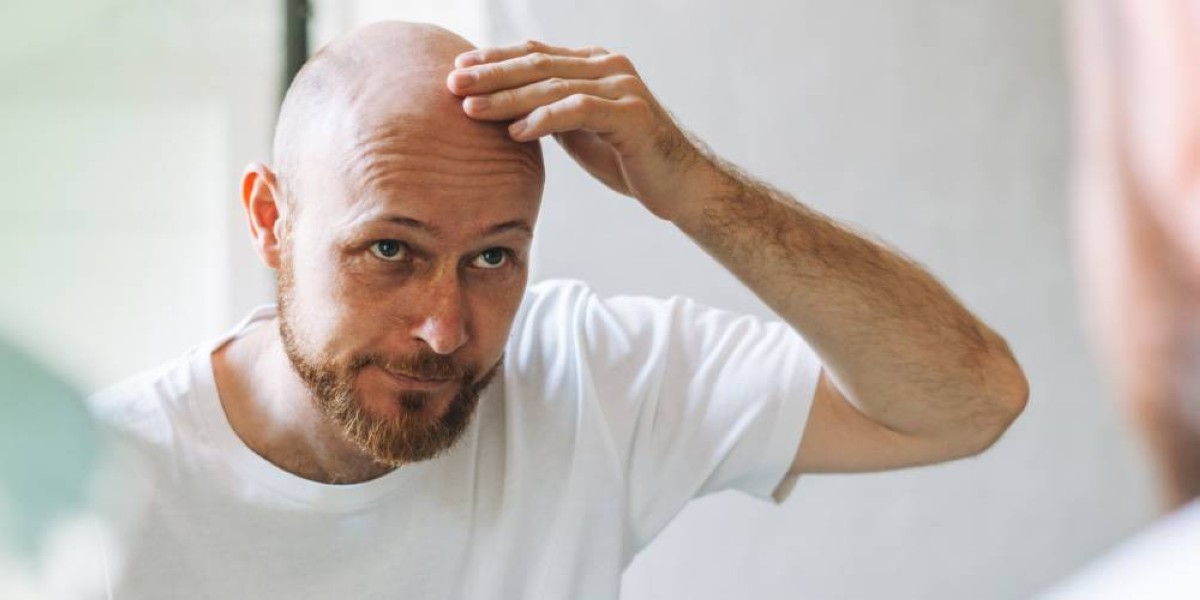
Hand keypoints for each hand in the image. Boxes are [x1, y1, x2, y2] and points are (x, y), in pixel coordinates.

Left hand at [446, 40, 714, 220]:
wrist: (681, 185)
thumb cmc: (629, 160)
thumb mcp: (581, 130)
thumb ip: (551, 111)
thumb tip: (508, 110)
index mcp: (594, 64)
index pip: (536, 53)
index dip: (495, 59)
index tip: (456, 68)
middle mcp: (608, 66)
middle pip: (538, 64)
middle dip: (491, 74)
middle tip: (451, 83)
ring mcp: (622, 87)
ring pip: (553, 85)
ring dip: (508, 97)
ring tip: (472, 109)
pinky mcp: (631, 114)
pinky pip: (578, 111)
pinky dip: (544, 119)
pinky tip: (516, 131)